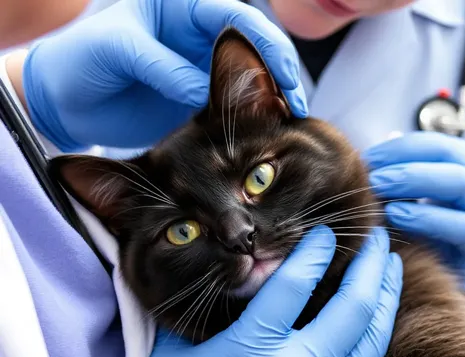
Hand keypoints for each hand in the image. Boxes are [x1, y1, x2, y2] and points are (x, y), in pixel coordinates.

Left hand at [20, 0, 306, 150]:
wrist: (65, 101)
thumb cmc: (80, 59)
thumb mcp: (116, 50)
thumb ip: (162, 65)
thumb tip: (205, 91)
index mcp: (179, 6)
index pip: (233, 15)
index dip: (264, 42)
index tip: (282, 75)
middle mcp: (197, 35)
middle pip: (254, 46)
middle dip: (280, 72)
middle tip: (296, 106)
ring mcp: (201, 69)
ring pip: (251, 77)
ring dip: (273, 98)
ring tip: (288, 123)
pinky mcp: (198, 101)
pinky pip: (233, 107)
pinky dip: (252, 118)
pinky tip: (265, 132)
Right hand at [126, 226, 402, 356]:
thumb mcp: (176, 354)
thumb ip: (206, 311)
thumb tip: (230, 273)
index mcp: (254, 349)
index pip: (297, 282)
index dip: (315, 249)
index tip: (325, 232)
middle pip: (353, 305)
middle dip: (371, 264)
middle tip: (379, 236)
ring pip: (373, 340)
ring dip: (386, 297)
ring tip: (391, 268)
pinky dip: (372, 341)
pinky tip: (375, 320)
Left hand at [364, 132, 464, 289]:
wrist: (445, 268)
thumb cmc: (422, 224)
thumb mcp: (407, 195)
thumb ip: (392, 175)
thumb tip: (362, 158)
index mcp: (462, 161)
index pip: (433, 143)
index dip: (398, 148)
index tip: (366, 160)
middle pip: (448, 156)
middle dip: (405, 164)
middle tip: (372, 178)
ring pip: (460, 183)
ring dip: (416, 183)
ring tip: (381, 194)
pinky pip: (461, 225)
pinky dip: (426, 218)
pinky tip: (396, 216)